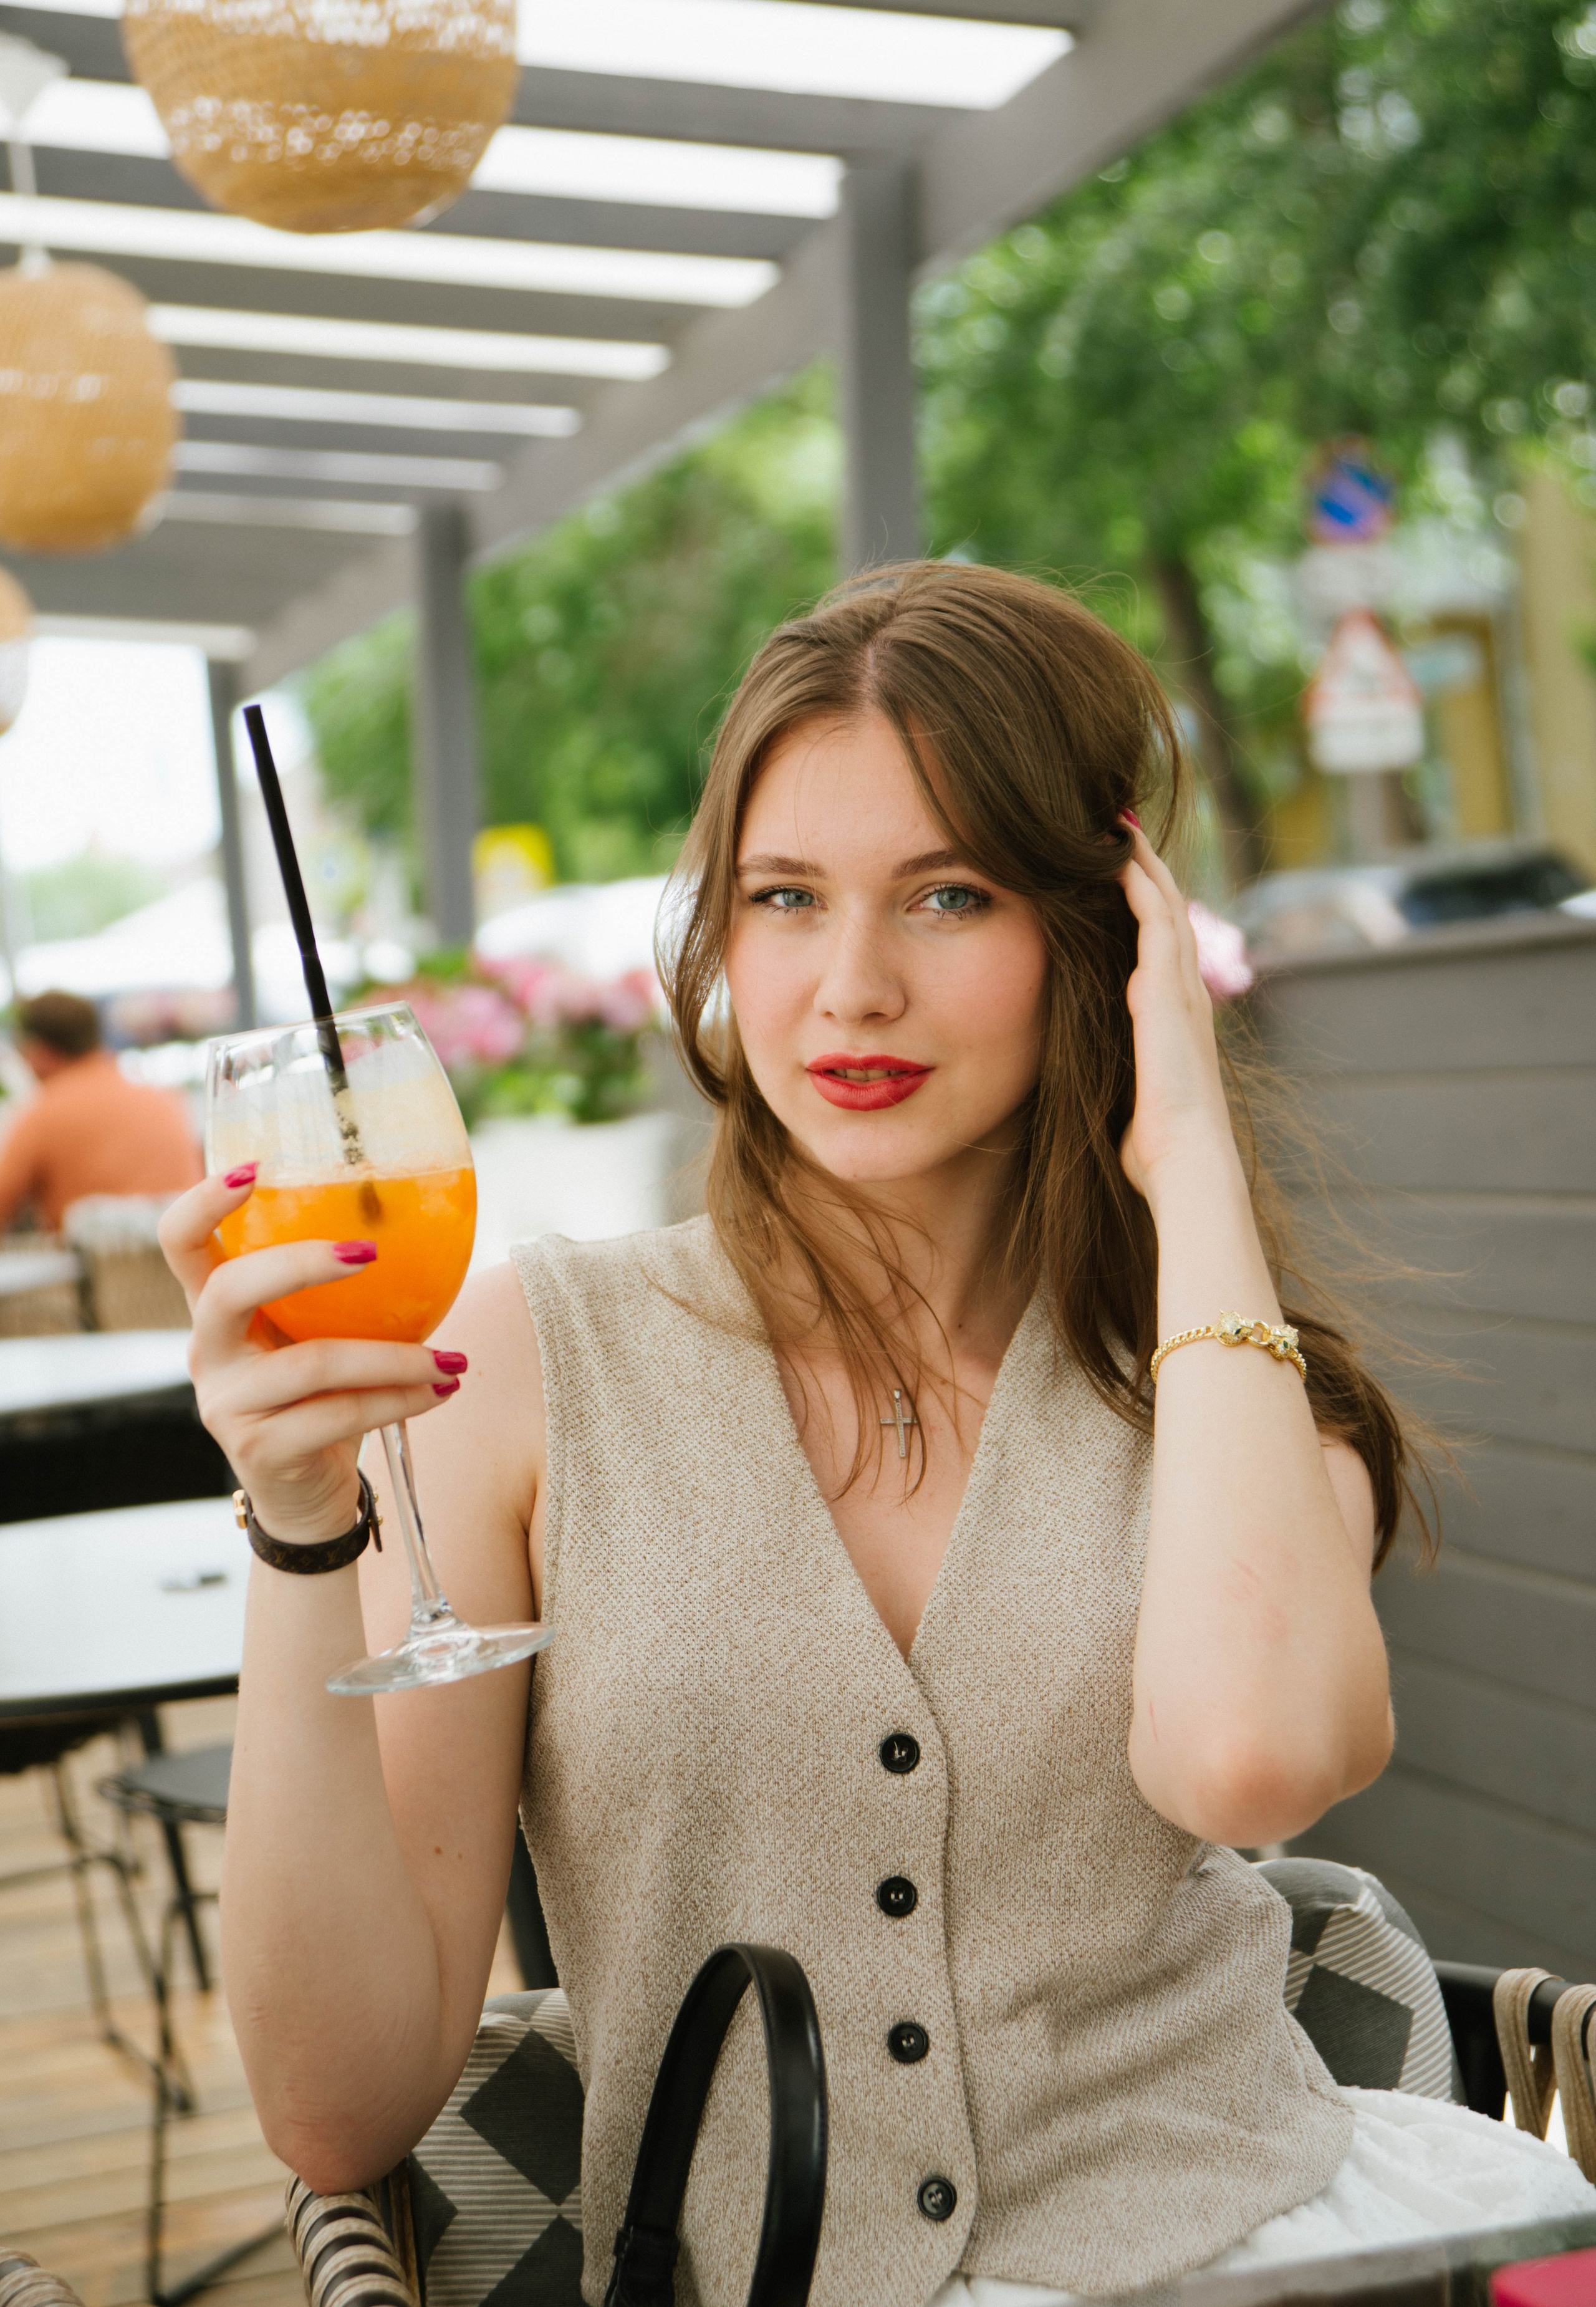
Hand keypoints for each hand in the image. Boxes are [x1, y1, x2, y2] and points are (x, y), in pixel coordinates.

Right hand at [159, 1171, 465, 1546]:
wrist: (309, 1498)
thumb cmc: (323, 1398)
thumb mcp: (318, 1336)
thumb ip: (339, 1293)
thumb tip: (428, 1218)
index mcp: (216, 1310)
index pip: (180, 1243)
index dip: (204, 1202)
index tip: (255, 1168)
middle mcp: (208, 1353)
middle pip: (229, 1290)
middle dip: (300, 1263)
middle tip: (369, 1251)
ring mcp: (227, 1405)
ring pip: (311, 1362)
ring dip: (395, 1356)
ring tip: (452, 1359)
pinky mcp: (260, 1451)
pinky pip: (338, 1415)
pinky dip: (400, 1400)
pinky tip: (441, 1390)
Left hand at [1116, 820, 1242, 1215]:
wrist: (1186, 1162)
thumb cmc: (1157, 1148)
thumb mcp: (1132, 1098)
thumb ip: (1121, 1076)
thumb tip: (1099, 1087)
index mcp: (1174, 1018)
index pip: (1159, 947)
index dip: (1140, 907)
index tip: (1115, 874)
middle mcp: (1184, 994)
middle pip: (1166, 913)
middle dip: (1145, 868)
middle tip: (1119, 825)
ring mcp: (1181, 988)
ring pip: (1164, 905)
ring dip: (1142, 862)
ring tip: (1118, 822)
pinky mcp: (1168, 989)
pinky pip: (1156, 919)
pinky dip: (1139, 883)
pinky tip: (1119, 855)